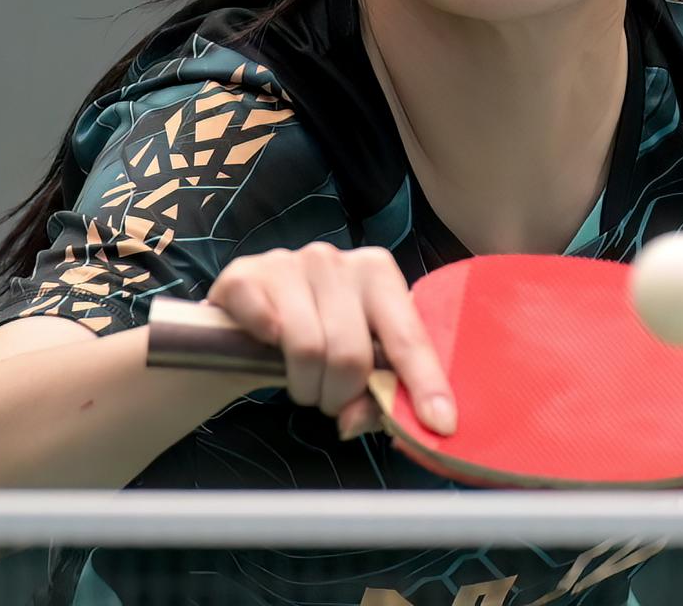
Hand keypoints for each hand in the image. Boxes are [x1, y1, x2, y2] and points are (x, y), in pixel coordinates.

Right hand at [206, 243, 455, 441]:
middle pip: (352, 353)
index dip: (425, 383)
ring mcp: (289, 263)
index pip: (408, 336)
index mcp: (378, 273)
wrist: (241, 319)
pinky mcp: (246, 275)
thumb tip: (354, 420)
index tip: (441, 424)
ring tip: (303, 382)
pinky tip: (266, 345)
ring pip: (308, 349)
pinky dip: (266, 348)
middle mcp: (336, 259)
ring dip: (304, 386)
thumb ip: (371, 396)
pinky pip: (264, 326)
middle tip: (331, 400)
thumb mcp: (353, 363)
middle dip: (341, 395)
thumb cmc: (312, 337)